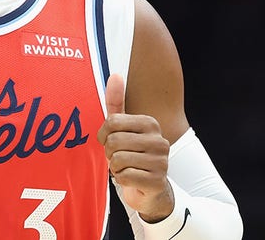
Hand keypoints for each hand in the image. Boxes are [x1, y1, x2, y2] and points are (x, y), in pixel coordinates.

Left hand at [97, 73, 174, 222]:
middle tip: (118, 158)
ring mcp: (161, 161)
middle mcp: (159, 140)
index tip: (110, 142)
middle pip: (113, 141)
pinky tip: (132, 179)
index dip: (103, 135)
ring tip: (126, 167)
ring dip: (115, 167)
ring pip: (117, 160)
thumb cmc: (133, 155)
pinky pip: (124, 176)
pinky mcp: (157, 180)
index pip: (111, 121)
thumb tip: (115, 75)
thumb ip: (116, 103)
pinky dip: (122, 179)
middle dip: (109, 153)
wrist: (150, 189)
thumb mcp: (123, 128)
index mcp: (150, 123)